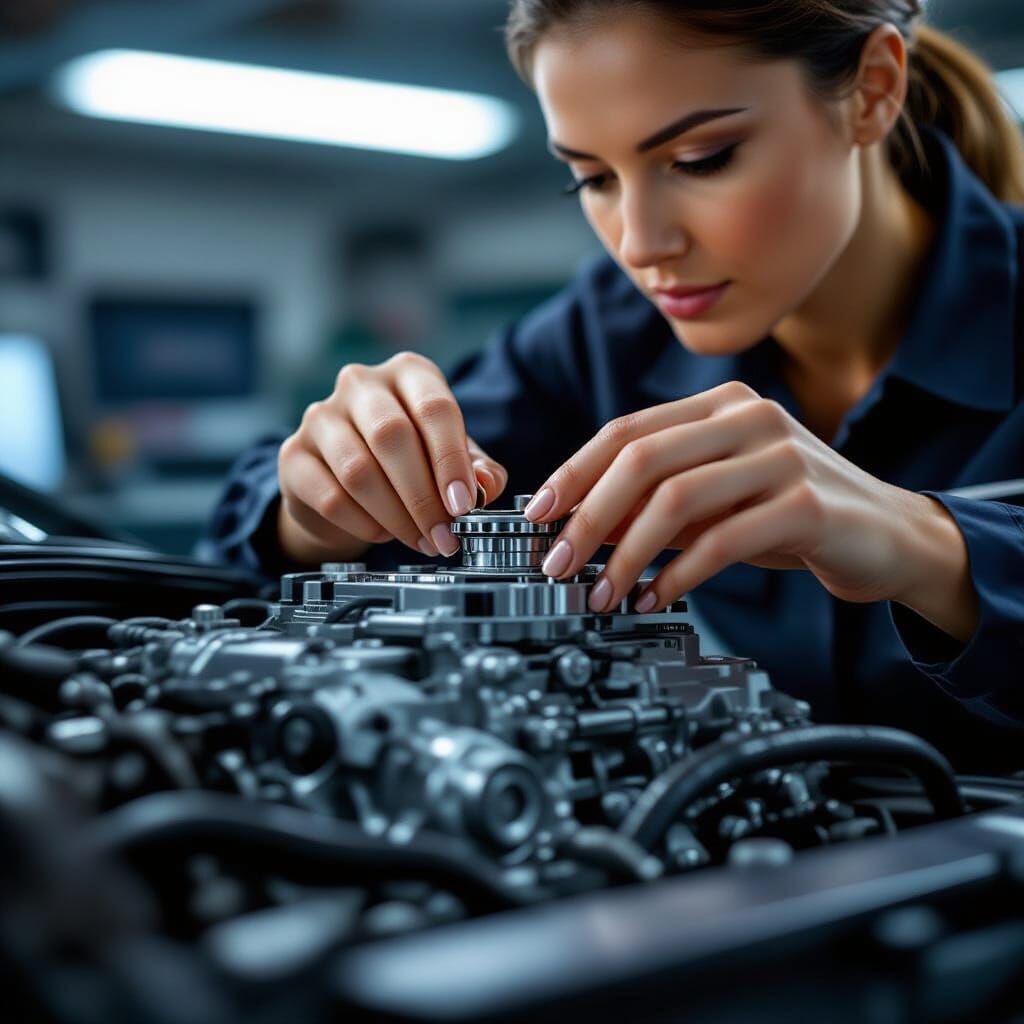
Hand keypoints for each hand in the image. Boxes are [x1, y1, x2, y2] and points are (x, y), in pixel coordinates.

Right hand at [277, 351, 506, 564]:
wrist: (346, 483)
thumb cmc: (409, 461)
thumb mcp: (452, 460)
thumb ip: (478, 470)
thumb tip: (484, 486)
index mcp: (408, 373)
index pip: (434, 408)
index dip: (451, 461)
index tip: (464, 505)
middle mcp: (361, 384)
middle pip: (392, 437)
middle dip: (423, 497)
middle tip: (443, 536)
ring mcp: (321, 416)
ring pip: (359, 471)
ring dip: (396, 516)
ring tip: (419, 540)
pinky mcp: (293, 454)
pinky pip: (330, 497)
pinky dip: (363, 525)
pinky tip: (382, 533)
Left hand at [524, 381, 976, 639]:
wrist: (890, 536)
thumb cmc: (792, 515)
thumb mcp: (719, 499)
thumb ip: (659, 502)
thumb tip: (582, 526)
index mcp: (722, 405)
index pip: (627, 430)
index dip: (575, 472)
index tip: (539, 513)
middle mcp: (750, 418)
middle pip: (641, 460)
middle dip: (588, 516)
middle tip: (559, 563)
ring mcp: (781, 456)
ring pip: (675, 500)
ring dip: (626, 554)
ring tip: (602, 592)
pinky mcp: (805, 504)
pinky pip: (720, 540)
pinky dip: (677, 575)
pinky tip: (656, 598)